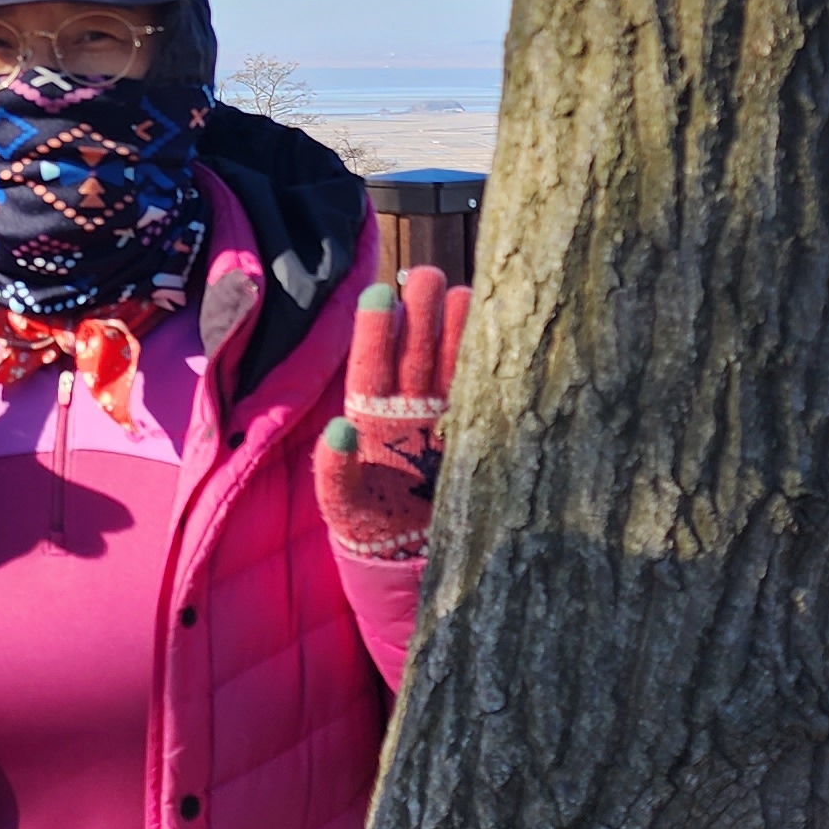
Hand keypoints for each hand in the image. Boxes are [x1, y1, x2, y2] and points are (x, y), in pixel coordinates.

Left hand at [317, 264, 464, 562]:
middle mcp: (403, 406)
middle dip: (420, 312)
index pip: (370, 363)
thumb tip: (339, 429)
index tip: (381, 293)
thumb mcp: (340, 501)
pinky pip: (476, 391)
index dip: (375, 330)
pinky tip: (494, 334)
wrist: (405, 554)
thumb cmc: (364, 520)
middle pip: (413, 351)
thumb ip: (333, 469)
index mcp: (367, 413)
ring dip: (456, 328)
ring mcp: (438, 414)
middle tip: (428, 274)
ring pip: (447, 362)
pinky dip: (484, 365)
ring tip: (466, 290)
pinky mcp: (467, 430)